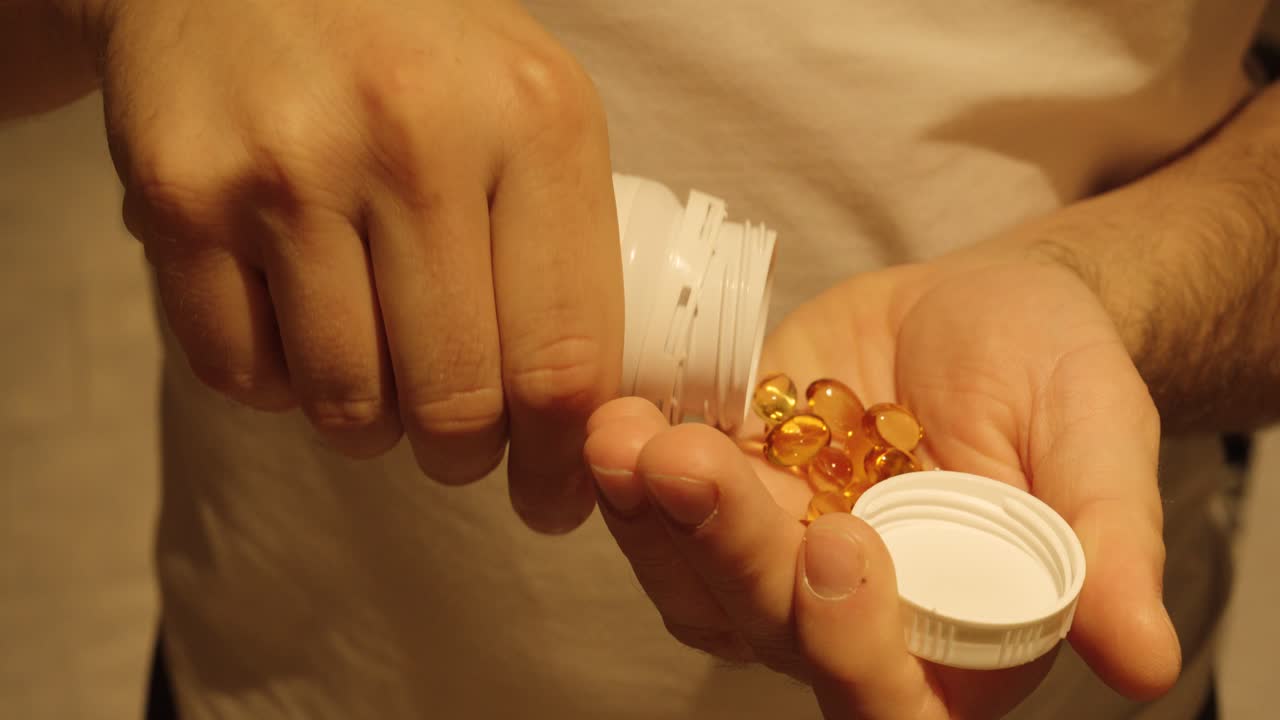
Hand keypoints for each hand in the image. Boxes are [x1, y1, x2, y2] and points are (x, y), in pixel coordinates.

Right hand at [92, 0, 621, 531]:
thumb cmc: (419, 54)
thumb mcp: (530, 109)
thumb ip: (569, 245)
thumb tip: (579, 413)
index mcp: (535, 120)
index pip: (565, 356)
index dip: (560, 459)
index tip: (552, 497)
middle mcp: (415, 139)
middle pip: (457, 402)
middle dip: (464, 455)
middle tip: (460, 447)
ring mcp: (290, 168)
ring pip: (346, 401)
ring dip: (371, 422)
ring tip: (380, 375)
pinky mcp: (183, 196)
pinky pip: (243, 373)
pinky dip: (280, 386)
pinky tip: (301, 327)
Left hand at [585, 251, 1180, 717]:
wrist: (979, 309)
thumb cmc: (1054, 374)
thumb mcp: (1099, 436)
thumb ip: (1108, 543)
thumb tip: (1143, 658)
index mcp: (956, 641)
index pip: (891, 696)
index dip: (854, 646)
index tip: (842, 542)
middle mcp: (855, 621)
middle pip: (770, 627)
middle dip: (723, 547)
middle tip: (684, 460)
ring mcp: (777, 562)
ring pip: (696, 580)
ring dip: (649, 516)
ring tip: (625, 431)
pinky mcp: (730, 496)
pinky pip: (662, 510)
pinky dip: (630, 472)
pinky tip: (616, 412)